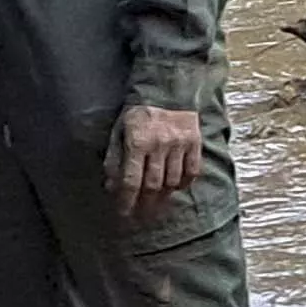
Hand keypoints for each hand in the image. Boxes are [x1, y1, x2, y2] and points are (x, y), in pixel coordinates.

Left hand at [107, 104, 203, 220]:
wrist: (168, 91)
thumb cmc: (138, 114)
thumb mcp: (119, 132)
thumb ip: (114, 159)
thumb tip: (110, 186)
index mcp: (137, 142)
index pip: (131, 180)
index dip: (126, 201)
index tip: (123, 215)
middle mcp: (159, 145)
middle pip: (152, 185)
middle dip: (145, 204)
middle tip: (141, 216)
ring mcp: (180, 144)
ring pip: (172, 181)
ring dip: (163, 196)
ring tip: (156, 205)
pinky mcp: (195, 143)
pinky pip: (192, 171)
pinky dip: (184, 183)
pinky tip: (175, 188)